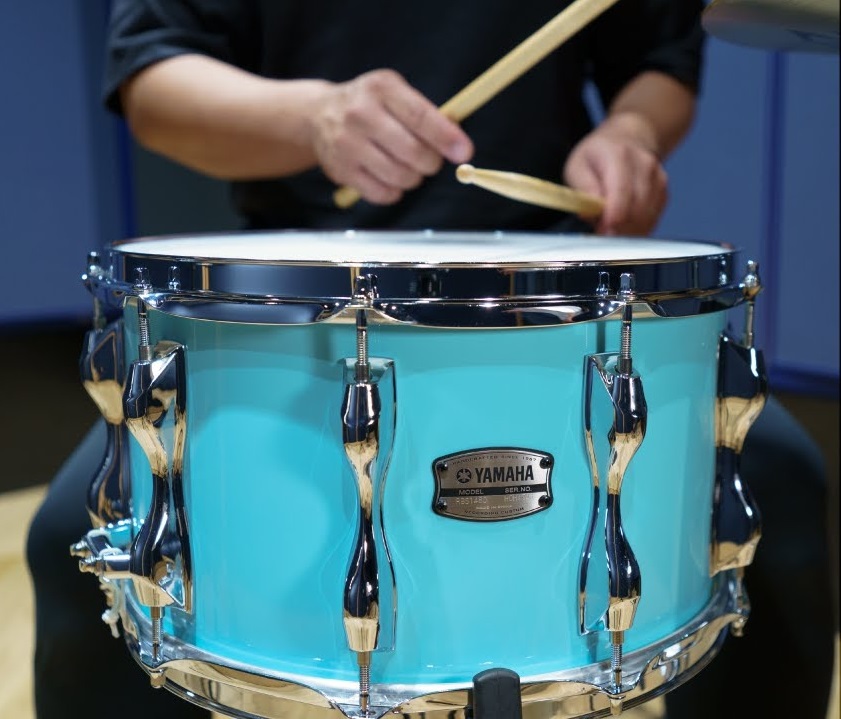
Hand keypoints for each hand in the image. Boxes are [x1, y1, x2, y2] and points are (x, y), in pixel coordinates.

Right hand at [310, 69, 473, 204]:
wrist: (318, 115)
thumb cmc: (370, 105)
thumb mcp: (395, 93)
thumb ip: (426, 115)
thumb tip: (458, 145)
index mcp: (381, 88)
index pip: (420, 116)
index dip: (445, 137)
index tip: (464, 152)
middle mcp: (361, 113)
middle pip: (413, 152)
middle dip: (431, 162)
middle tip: (430, 161)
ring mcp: (347, 143)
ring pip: (400, 176)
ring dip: (414, 178)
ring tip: (408, 167)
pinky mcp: (341, 170)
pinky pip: (383, 193)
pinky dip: (395, 191)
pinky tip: (389, 177)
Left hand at [563, 112, 668, 235]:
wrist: (628, 139)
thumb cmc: (598, 156)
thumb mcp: (577, 167)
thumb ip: (583, 190)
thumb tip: (591, 212)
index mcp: (618, 155)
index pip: (621, 192)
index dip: (612, 218)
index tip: (601, 231)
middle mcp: (644, 165)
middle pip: (636, 209)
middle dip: (617, 228)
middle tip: (600, 232)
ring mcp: (657, 178)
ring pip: (645, 218)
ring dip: (626, 230)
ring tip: (609, 226)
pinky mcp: (663, 192)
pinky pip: (652, 219)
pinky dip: (636, 229)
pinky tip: (623, 226)